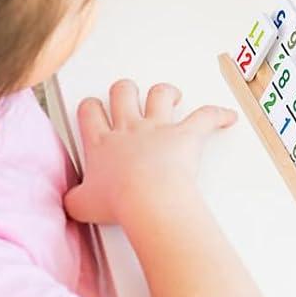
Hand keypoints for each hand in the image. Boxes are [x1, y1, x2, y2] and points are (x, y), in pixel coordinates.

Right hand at [65, 80, 234, 225]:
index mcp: (102, 142)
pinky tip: (228, 116)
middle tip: (128, 96)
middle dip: (124, 90)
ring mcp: (158, 127)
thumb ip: (72, 201)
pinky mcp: (185, 133)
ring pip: (160, 94)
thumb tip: (68, 203)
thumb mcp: (81, 206)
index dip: (91, 107)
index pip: (90, 111)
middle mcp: (129, 128)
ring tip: (170, 96)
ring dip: (165, 93)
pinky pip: (206, 117)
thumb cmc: (118, 202)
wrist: (147, 199)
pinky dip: (219, 115)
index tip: (93, 109)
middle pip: (123, 92)